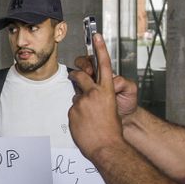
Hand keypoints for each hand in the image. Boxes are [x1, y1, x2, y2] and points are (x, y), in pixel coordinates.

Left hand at [68, 32, 125, 159]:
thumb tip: (90, 98)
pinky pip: (72, 111)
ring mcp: (81, 102)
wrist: (107, 147)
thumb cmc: (112, 130)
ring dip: (80, 105)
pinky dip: (77, 117)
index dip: (101, 49)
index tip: (97, 36)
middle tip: (73, 74)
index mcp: (107, 91)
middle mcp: (93, 94)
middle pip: (81, 76)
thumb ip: (100, 99)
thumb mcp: (111, 109)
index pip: (104, 65)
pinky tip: (84, 126)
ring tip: (89, 119)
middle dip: (76, 74)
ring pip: (76, 98)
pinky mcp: (72, 112)